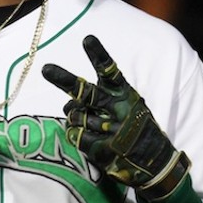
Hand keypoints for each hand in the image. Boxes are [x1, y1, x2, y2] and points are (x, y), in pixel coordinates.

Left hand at [41, 35, 190, 201]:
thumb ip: (102, 100)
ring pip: (75, 115)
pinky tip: (86, 136)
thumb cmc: (135, 128)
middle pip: (85, 92)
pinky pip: (76, 136)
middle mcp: (118, 109)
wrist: (155, 162)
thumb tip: (70, 103)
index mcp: (125, 94)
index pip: (110, 71)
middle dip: (63, 79)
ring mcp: (111, 130)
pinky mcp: (105, 149)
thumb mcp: (129, 106)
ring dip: (74, 117)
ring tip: (86, 121)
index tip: (87, 39)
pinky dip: (75, 134)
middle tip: (46, 69)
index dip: (98, 55)